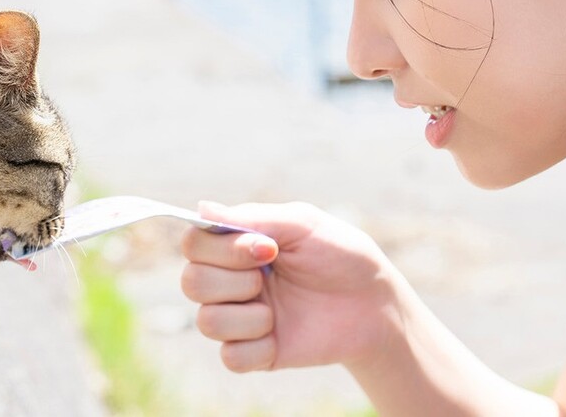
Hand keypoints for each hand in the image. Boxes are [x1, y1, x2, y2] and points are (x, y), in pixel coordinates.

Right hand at [180, 201, 404, 375]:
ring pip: (207, 321)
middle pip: (192, 282)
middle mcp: (232, 280)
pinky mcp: (256, 353)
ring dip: (246, 314)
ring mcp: (242, 317)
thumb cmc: (340, 254)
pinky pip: (231, 357)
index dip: (220, 248)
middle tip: (272, 272)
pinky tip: (280, 334)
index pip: (194, 243)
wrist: (373, 304)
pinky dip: (256, 346)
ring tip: (277, 309)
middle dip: (233, 279)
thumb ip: (252, 217)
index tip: (266, 247)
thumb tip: (202, 207)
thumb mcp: (301, 224)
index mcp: (238, 244)